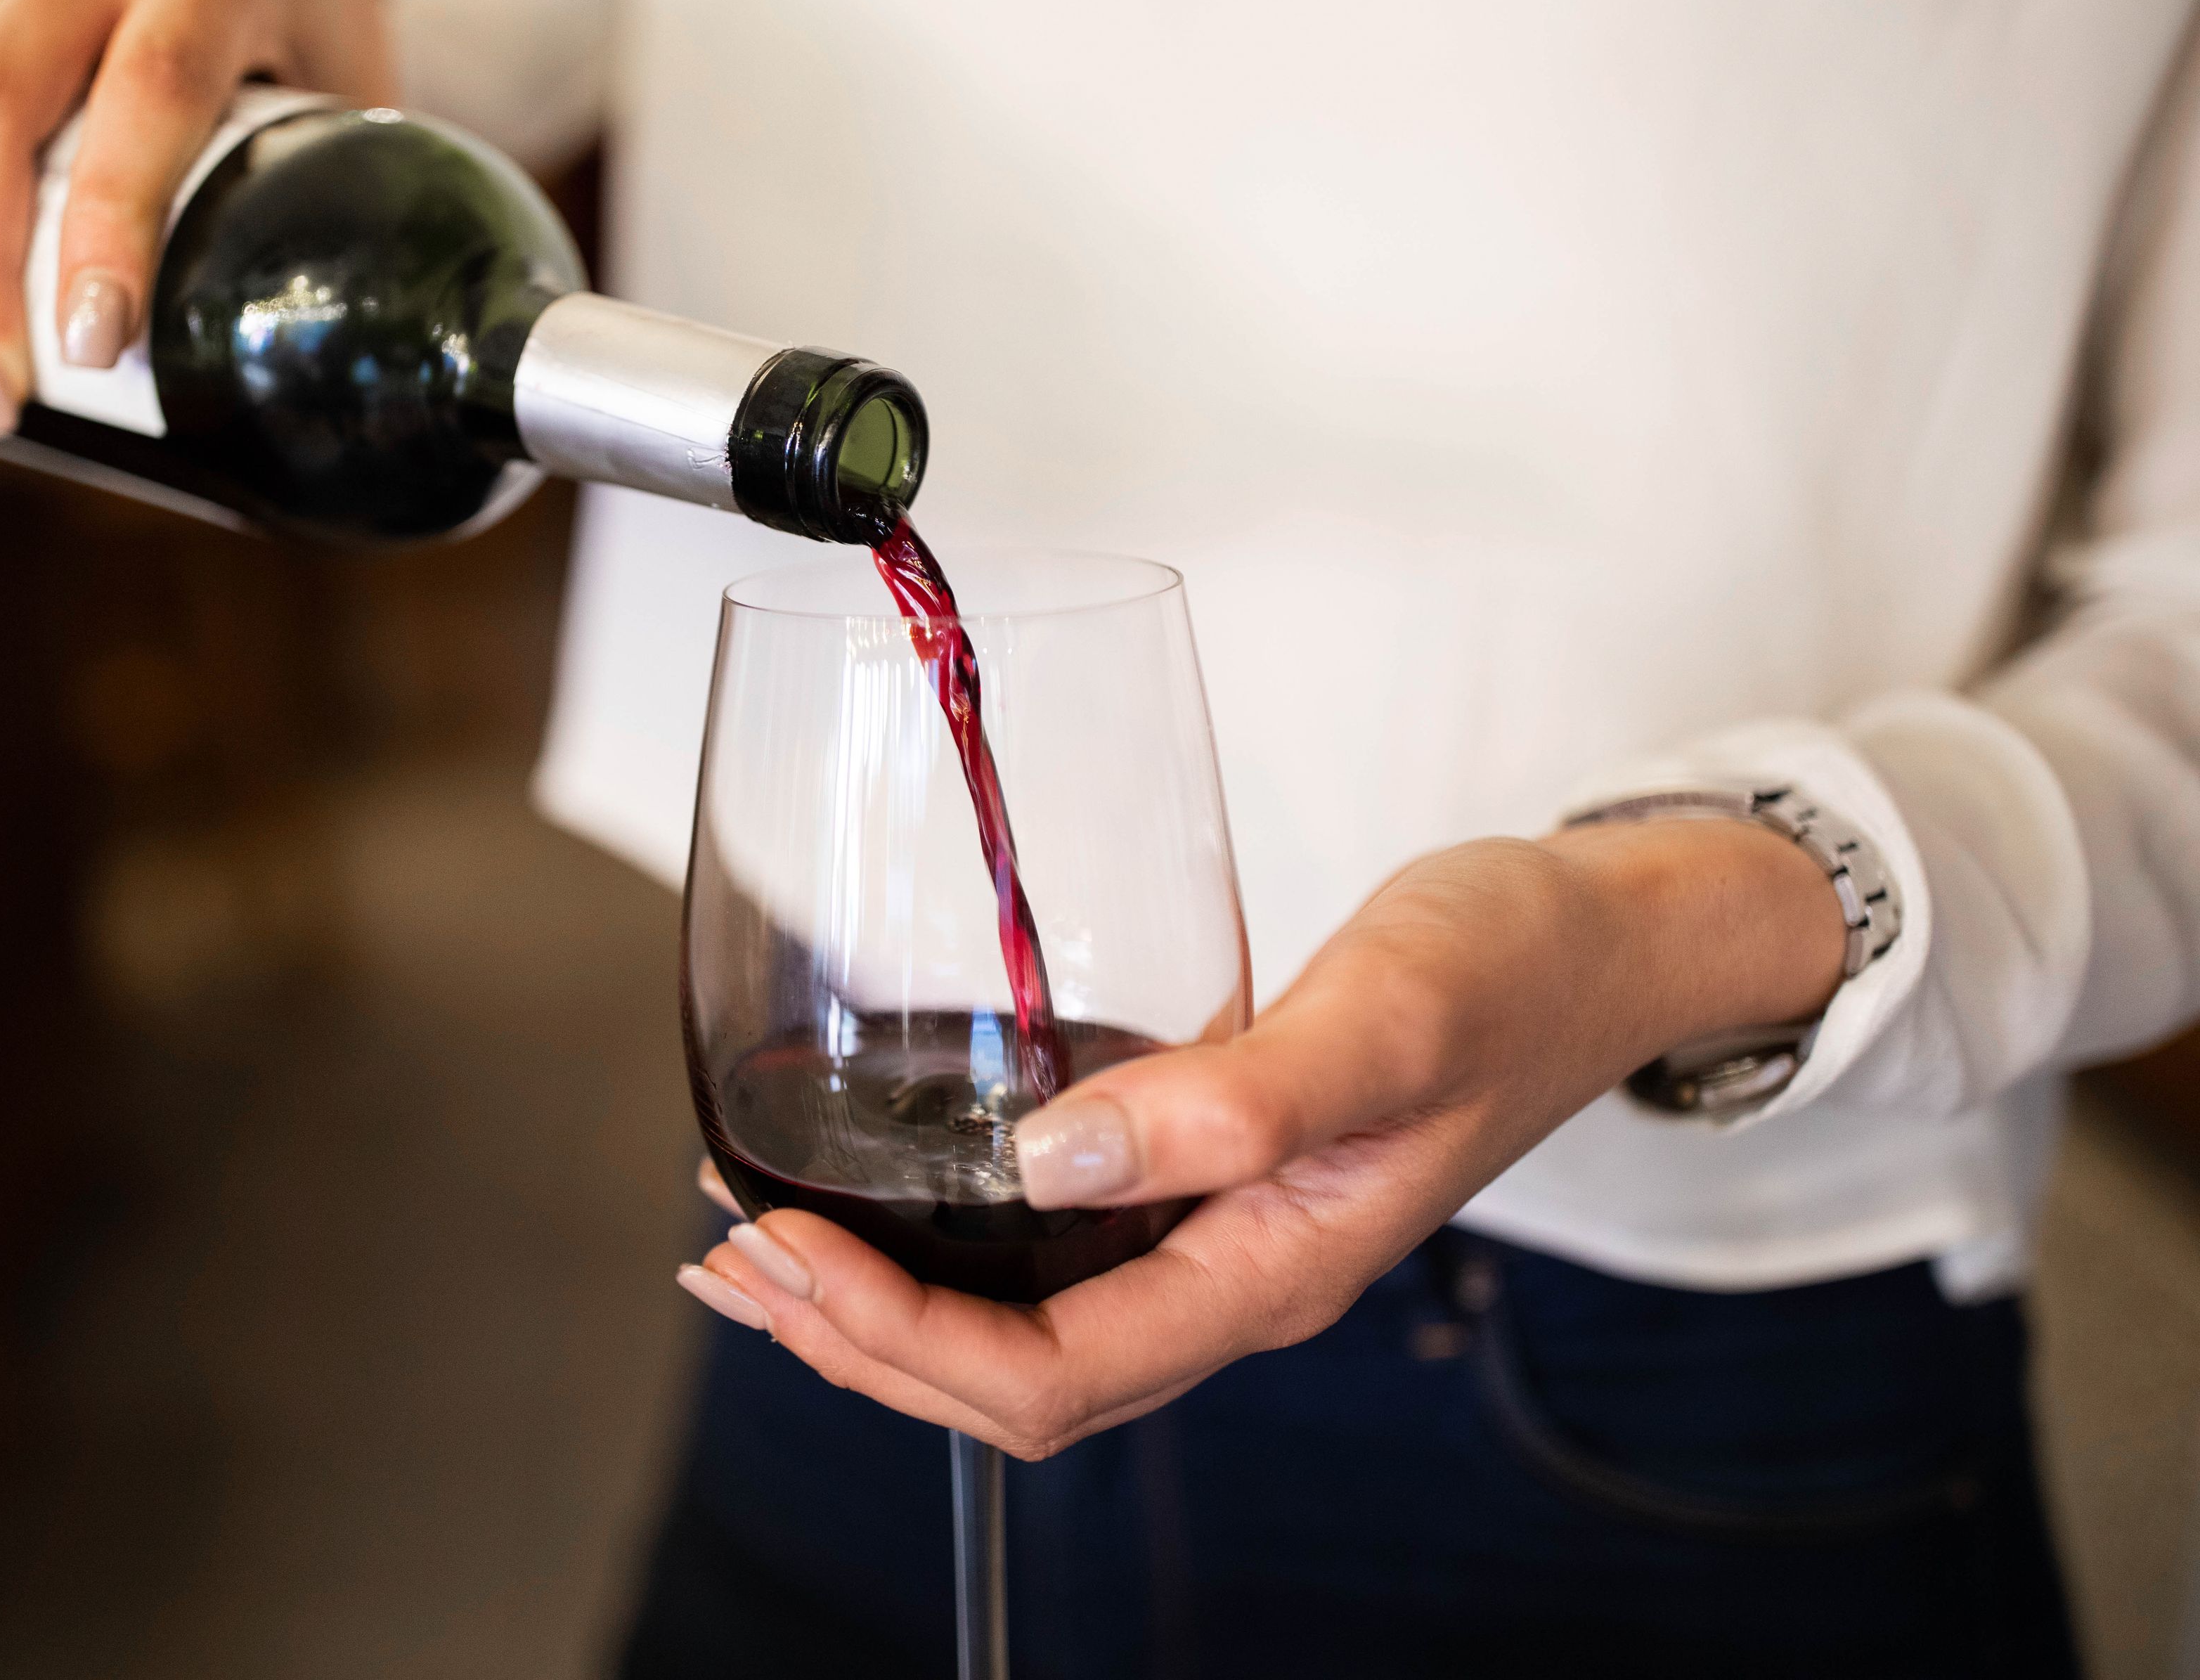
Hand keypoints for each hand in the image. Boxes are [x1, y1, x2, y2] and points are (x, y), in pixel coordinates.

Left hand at [677, 818, 1845, 1458]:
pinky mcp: (1204, 1177)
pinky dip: (941, 1240)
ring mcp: (1215, 1240)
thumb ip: (1237, 1097)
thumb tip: (1049, 1160)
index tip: (779, 1246)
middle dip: (851, 1337)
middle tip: (724, 1253)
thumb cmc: (1512, 970)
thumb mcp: (1389, 1016)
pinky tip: (878, 1190)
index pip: (1044, 1377)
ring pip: (1016, 1331)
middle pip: (1007, 1385)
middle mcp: (1228, 1280)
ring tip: (753, 1242)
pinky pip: (1046, 1256)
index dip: (894, 1335)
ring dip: (876, 1301)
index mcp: (1267, 1274)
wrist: (1603, 942)